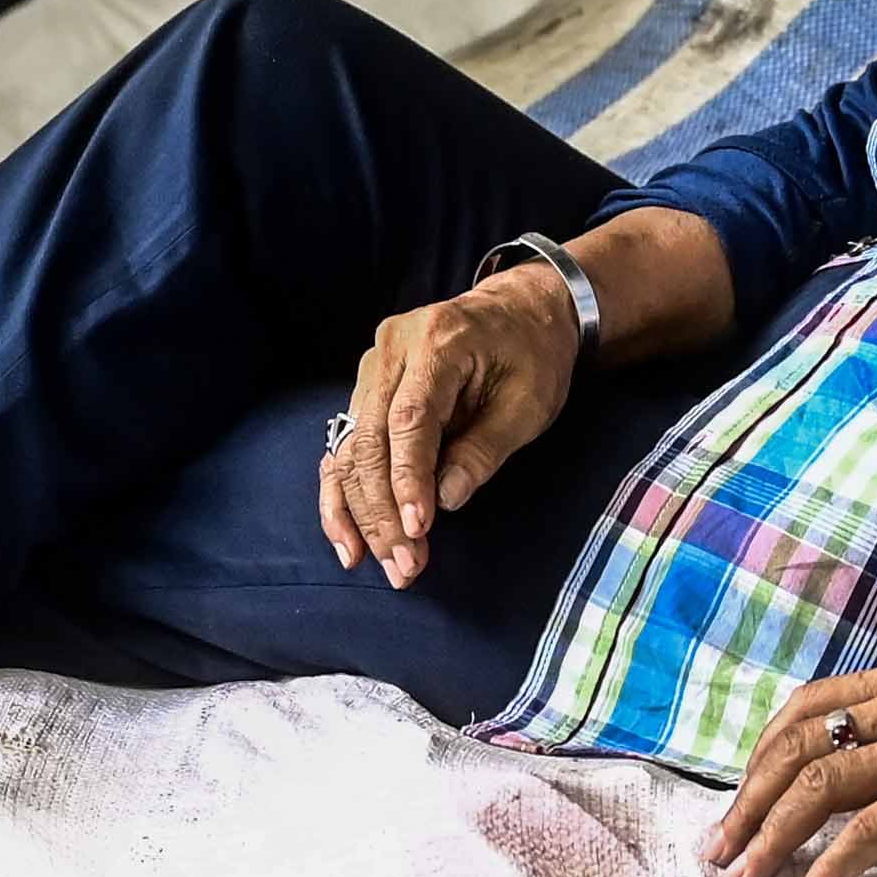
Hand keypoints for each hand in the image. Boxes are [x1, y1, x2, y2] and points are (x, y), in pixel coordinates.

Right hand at [319, 271, 582, 586]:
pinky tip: (348, 540)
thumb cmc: (532, 354)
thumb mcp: (529, 402)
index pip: (410, 419)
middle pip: (371, 439)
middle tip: (404, 566)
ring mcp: (372, 366)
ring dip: (361, 512)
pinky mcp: (367, 388)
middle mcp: (391, 349)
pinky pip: (346, 445)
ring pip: (350, 448)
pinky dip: (343, 494)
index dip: (408, 479)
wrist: (520, 310)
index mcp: (437, 342)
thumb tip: (445, 500)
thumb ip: (485, 449)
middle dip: (383, 510)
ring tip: (379, 564)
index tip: (417, 530)